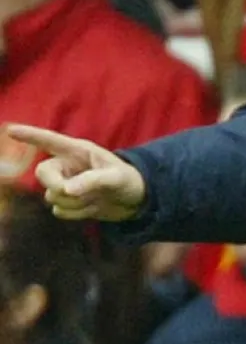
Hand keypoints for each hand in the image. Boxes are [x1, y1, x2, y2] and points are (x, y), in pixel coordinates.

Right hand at [6, 125, 145, 221]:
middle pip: (43, 174)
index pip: (50, 141)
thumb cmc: (128, 180)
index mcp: (78, 151)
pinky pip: (60, 211)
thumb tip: (65, 191)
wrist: (135, 201)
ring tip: (97, 197)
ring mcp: (65, 185)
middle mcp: (67, 166)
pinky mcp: (67, 202)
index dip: (30, 135)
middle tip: (71, 192)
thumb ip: (92, 181)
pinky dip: (77, 213)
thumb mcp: (116, 177)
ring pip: (52, 196)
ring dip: (75, 202)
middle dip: (55, 186)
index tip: (10, 129)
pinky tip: (92, 207)